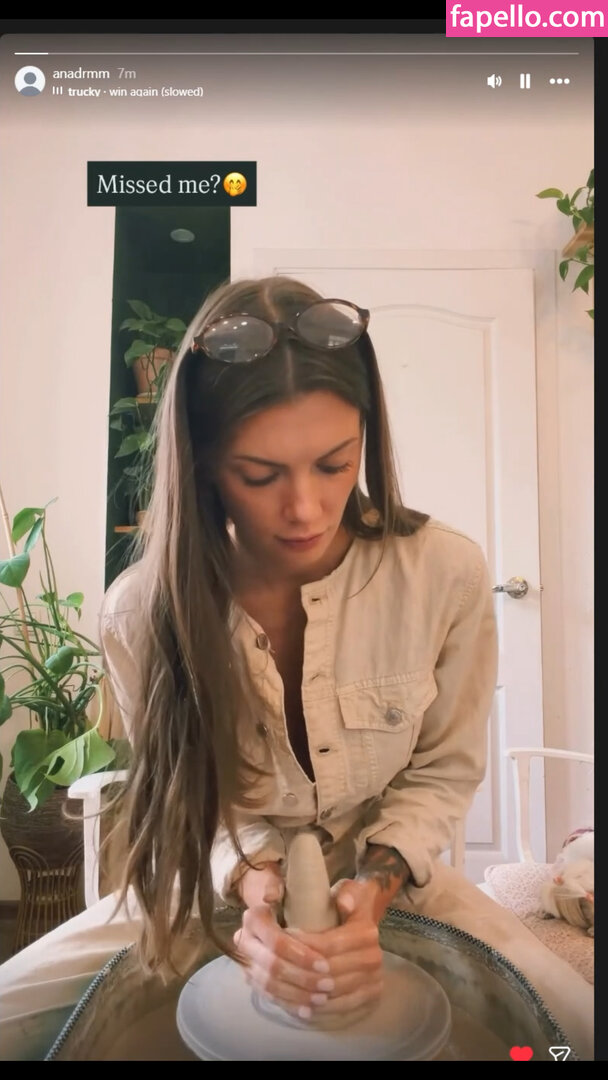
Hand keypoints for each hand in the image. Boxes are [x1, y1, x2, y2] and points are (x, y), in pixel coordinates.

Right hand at [233, 862, 333, 1018]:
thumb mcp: (316, 889)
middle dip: (302, 978)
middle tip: (329, 985)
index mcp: (254, 917)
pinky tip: (308, 1011)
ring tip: (323, 998)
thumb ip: (330, 892)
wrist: (275, 912)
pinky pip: (269, 997)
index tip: (325, 964)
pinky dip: (290, 1004)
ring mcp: (247, 961)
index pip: (275, 941)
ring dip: (298, 994)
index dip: (300, 955)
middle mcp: (245, 940)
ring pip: (269, 985)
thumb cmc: (299, 900)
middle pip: (272, 966)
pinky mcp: (252, 979)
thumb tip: (344, 904)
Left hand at [283, 879, 384, 1020]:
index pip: (329, 945)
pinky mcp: (372, 995)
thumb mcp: (348, 891)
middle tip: (278, 974)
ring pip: (336, 991)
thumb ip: (345, 893)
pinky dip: (323, 1009)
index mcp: (366, 932)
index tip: (280, 945)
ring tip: (287, 991)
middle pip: (331, 971)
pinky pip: (345, 1007)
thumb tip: (343, 904)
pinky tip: (304, 1007)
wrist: (364, 927)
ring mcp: (375, 978)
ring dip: (310, 994)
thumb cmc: (348, 907)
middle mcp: (374, 956)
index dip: (303, 947)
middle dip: (303, 974)